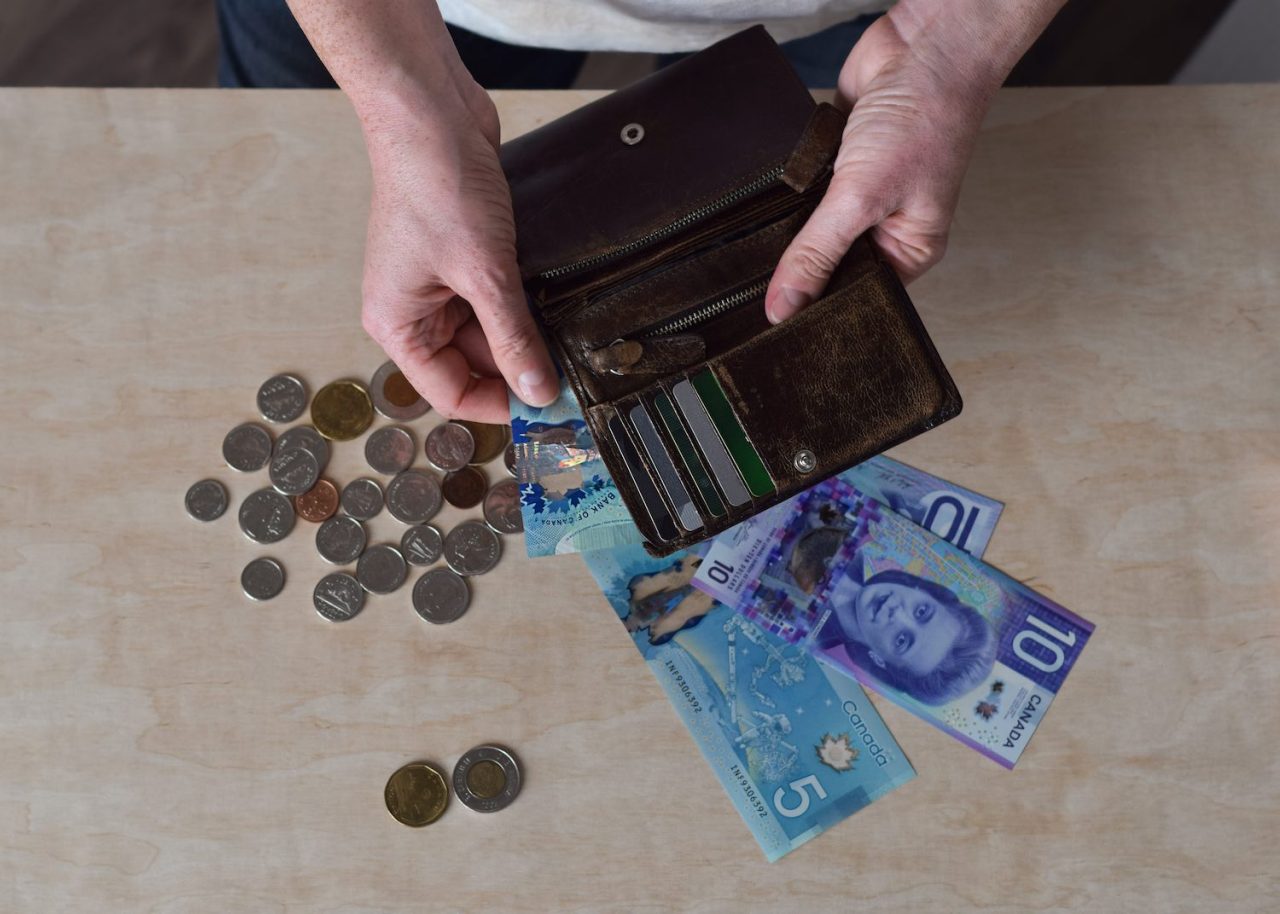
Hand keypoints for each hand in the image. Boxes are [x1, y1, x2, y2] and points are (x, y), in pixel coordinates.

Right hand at [359, 84, 558, 421]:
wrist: (430, 112)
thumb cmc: (433, 185)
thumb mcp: (484, 274)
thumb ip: (514, 337)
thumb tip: (538, 391)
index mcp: (397, 325)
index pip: (450, 392)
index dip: (499, 405)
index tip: (548, 407)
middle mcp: (413, 310)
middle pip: (473, 364)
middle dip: (519, 368)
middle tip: (572, 374)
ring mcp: (438, 282)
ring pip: (490, 330)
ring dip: (526, 334)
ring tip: (567, 335)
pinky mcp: (463, 256)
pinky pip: (497, 296)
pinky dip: (525, 303)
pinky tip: (555, 302)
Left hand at [765, 13, 998, 321]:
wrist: (924, 46)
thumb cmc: (926, 117)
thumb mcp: (863, 198)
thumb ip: (817, 252)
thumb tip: (785, 305)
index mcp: (909, 249)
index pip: (855, 294)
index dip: (817, 306)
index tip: (777, 316)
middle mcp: (885, 226)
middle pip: (828, 263)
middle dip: (801, 261)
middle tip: (765, 272)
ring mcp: (859, 194)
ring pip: (809, 226)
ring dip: (791, 220)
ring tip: (774, 222)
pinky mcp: (836, 163)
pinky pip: (801, 189)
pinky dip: (790, 184)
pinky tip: (782, 184)